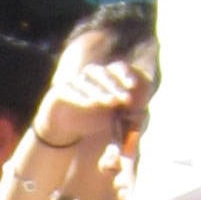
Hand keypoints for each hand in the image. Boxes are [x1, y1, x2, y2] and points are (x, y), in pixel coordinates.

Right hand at [33, 44, 148, 153]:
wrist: (64, 130)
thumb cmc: (92, 123)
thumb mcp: (114, 123)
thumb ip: (128, 121)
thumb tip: (142, 117)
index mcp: (106, 79)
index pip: (117, 69)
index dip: (125, 74)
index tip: (133, 85)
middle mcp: (89, 78)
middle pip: (103, 73)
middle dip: (115, 85)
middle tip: (125, 98)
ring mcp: (73, 84)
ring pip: (86, 80)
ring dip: (99, 89)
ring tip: (110, 102)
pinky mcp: (58, 93)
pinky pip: (69, 90)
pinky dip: (80, 96)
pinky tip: (91, 103)